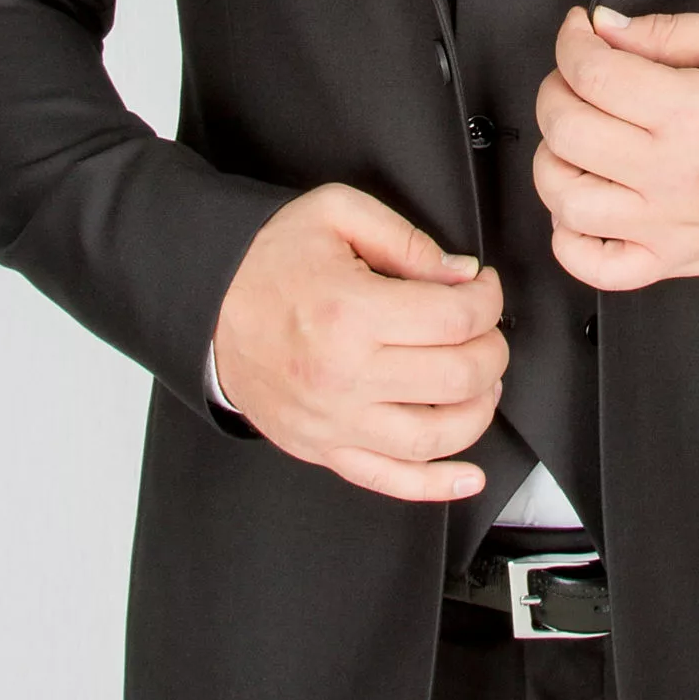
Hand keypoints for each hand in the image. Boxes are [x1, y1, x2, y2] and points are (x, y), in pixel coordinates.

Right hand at [212, 184, 506, 501]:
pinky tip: (468, 473)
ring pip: (437, 435)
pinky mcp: (324, 449)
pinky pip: (391, 480)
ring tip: (481, 382)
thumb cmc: (267, 263)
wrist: (206, 306)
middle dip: (491, 348)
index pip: (456, 318)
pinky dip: (438, 484)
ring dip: (479, 409)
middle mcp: (344, 375)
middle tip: (485, 330)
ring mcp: (335, 421)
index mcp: (350, 312)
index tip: (483, 289)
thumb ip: (405, 239)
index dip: (487, 299)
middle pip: (459, 376)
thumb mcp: (335, 215)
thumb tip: (459, 275)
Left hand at [533, 7, 698, 290]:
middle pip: (566, 130)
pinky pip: (591, 264)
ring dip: (555, 160)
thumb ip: (668, 31)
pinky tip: (584, 204)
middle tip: (577, 79)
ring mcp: (664, 224)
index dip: (570, 42)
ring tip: (579, 141)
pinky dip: (569, 237)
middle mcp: (671, 172)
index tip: (579, 33)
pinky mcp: (667, 260)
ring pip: (564, 198)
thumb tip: (606, 28)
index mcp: (691, 113)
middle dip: (556, 90)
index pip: (592, 72)